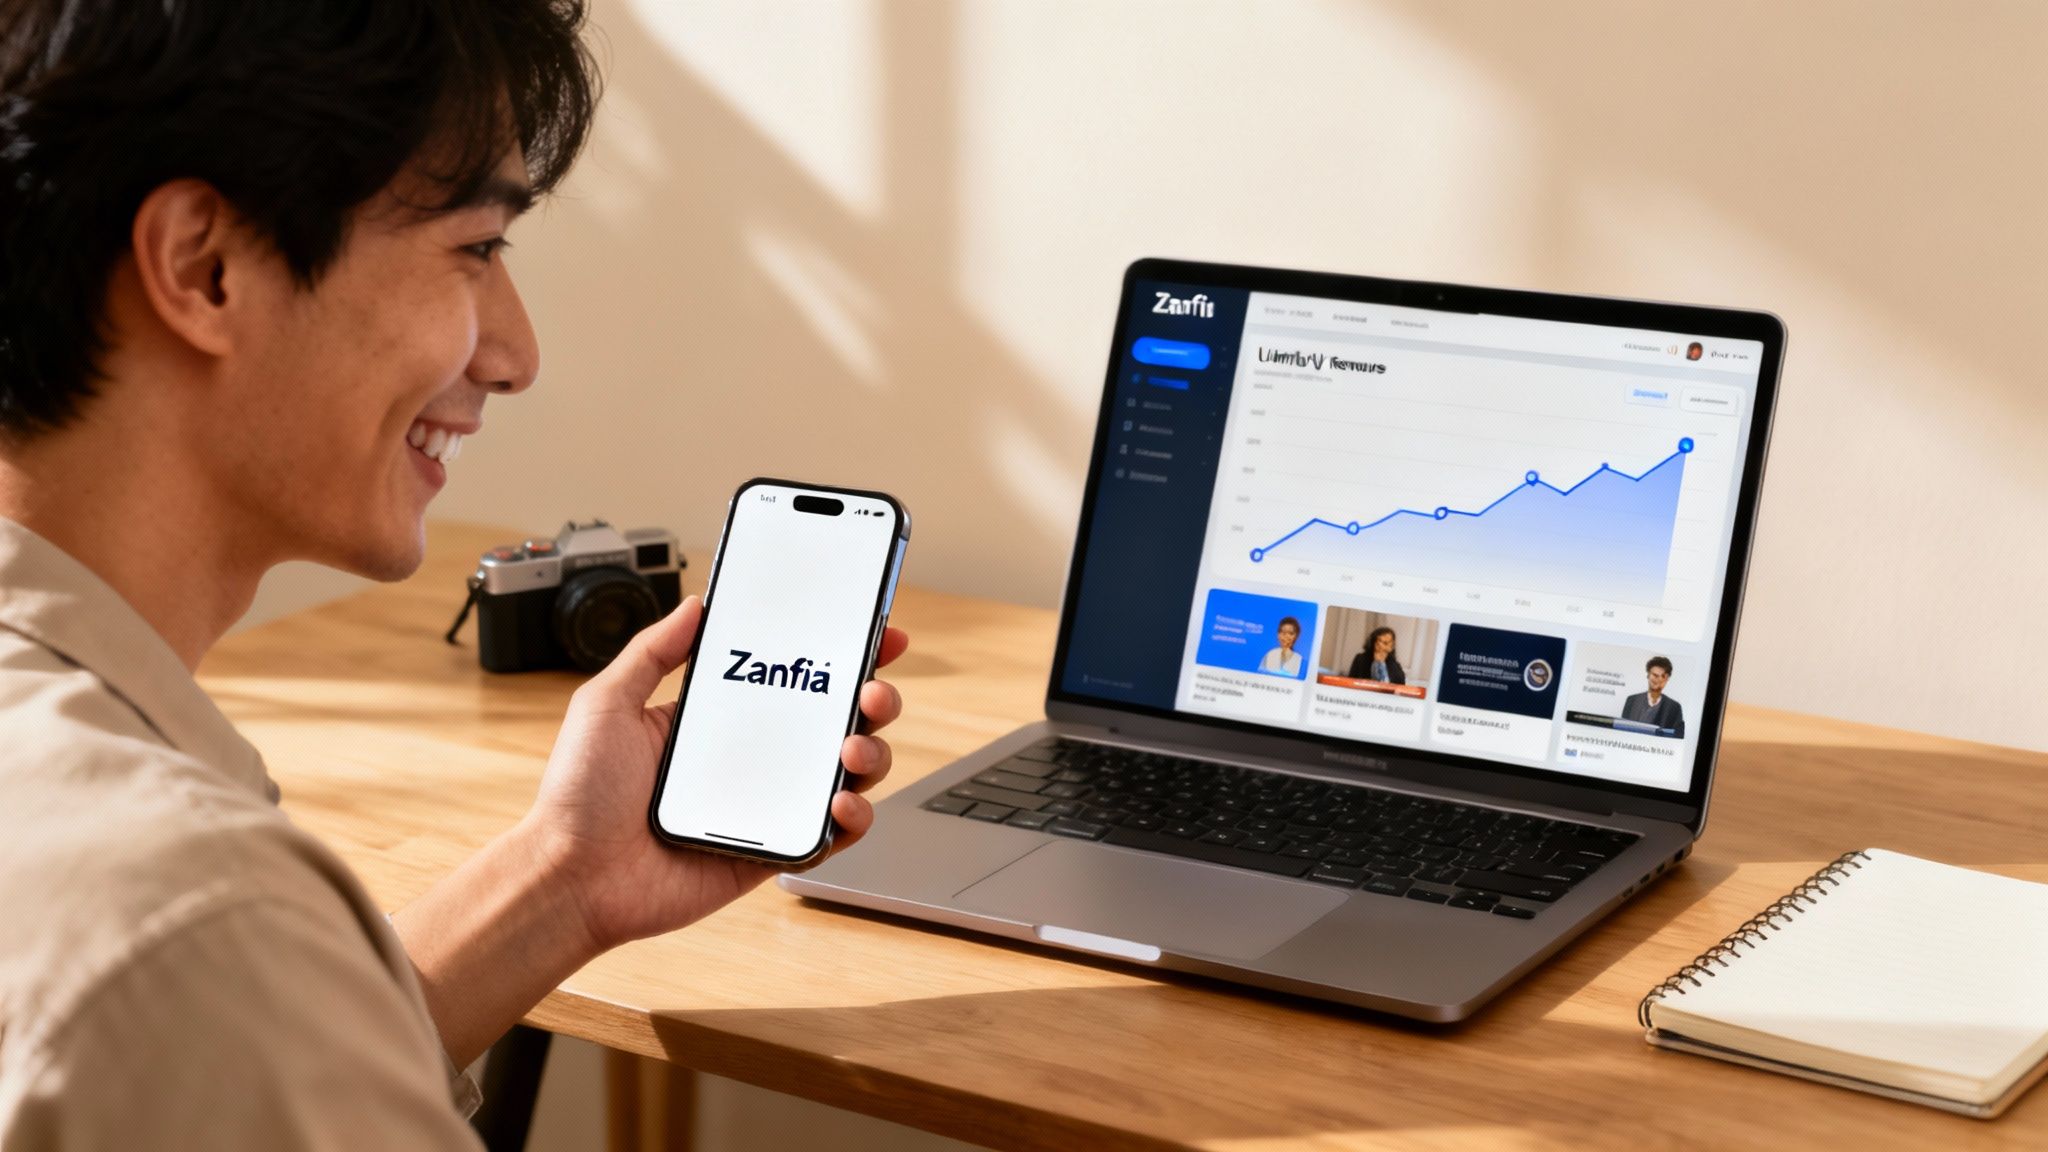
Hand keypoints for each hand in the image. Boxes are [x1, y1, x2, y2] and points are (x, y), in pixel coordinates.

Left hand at [523, 596, 907, 951]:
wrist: (570, 877)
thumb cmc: (577, 796)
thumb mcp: (607, 702)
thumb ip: (653, 651)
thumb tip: (695, 604)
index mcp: (716, 720)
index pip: (790, 678)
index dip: (837, 656)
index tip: (873, 633)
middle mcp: (748, 759)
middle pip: (834, 722)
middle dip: (872, 700)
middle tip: (874, 691)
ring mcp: (763, 806)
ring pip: (845, 775)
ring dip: (870, 755)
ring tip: (852, 748)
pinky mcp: (769, 853)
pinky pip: (829, 835)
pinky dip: (852, 818)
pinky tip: (840, 802)